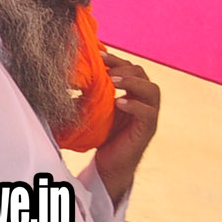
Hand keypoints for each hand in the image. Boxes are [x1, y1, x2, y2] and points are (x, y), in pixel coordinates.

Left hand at [93, 51, 160, 203]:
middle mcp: (144, 102)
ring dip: (133, 83)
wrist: (108, 167)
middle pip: (144, 75)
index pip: (131, 69)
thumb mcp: (94, 110)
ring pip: (152, 91)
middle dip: (125, 67)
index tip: (99, 55)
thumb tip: (69, 76)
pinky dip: (135, 105)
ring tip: (114, 80)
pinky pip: (148, 113)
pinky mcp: (147, 130)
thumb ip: (91, 94)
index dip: (117, 60)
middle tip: (106, 67)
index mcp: (132, 94)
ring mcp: (148, 116)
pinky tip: (119, 102)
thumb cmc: (100, 137)